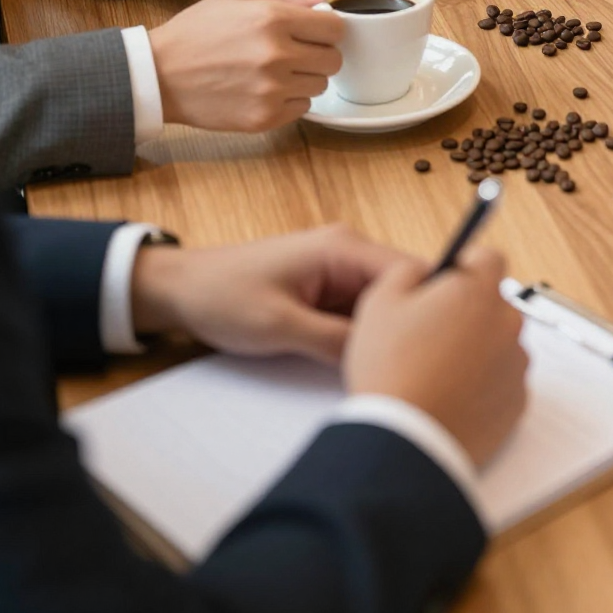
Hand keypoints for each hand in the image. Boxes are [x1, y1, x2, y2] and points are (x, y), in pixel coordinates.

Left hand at [130, 224, 414, 362]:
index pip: (407, 270)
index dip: (424, 306)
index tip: (432, 346)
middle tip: (411, 364)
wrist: (180, 289)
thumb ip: (335, 341)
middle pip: (399, 288)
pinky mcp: (326, 288)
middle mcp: (348, 251)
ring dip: (383, 331)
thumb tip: (382, 355)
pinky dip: (363, 334)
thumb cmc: (223, 297)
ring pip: (381, 303)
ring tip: (390, 365)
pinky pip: (359, 311)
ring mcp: (337, 269)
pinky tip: (364, 360)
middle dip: (405, 322)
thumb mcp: (281, 326)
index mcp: (342, 247)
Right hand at [147, 0, 343, 130]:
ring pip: (320, 85)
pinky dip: (290, 100)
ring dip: (306, 77)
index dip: (328, 29)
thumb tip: (323, 3)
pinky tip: (266, 89)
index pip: (335, 28)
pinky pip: (302, 108)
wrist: (158, 75)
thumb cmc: (196, 32)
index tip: (316, 32)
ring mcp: (272, 89)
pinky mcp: (264, 117)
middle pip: (334, 59)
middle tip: (297, 53)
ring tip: (277, 71)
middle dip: (320, 54)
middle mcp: (277, 54)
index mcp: (273, 18)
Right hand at [342, 247, 528, 467]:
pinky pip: (502, 381)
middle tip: (431, 333)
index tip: (446, 282)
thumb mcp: (380, 302)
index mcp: (478, 293)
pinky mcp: (517, 403)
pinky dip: (483, 384)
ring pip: (499, 343)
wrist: (406, 442)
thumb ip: (407, 270)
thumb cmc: (391, 370)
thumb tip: (425, 270)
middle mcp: (507, 325)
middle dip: (468, 311)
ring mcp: (516, 366)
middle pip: (494, 303)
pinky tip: (451, 395)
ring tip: (437, 371)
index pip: (489, 259)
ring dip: (477, 348)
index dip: (465, 266)